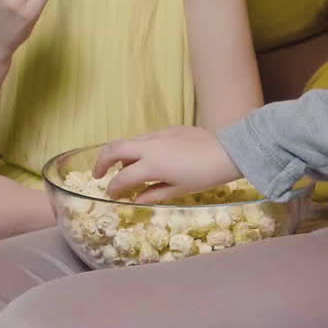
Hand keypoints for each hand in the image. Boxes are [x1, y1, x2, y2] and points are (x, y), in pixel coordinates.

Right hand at [94, 126, 240, 203]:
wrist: (228, 151)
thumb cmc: (205, 176)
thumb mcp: (179, 190)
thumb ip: (153, 194)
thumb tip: (135, 198)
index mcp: (151, 165)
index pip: (121, 178)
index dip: (113, 188)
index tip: (111, 195)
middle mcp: (149, 146)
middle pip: (114, 149)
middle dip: (101, 162)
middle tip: (98, 174)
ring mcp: (158, 134)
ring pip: (129, 140)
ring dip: (120, 154)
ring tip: (125, 168)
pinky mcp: (169, 128)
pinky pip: (146, 137)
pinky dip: (138, 148)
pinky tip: (148, 158)